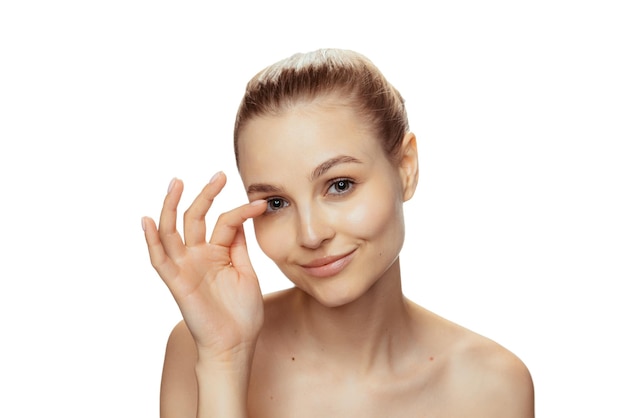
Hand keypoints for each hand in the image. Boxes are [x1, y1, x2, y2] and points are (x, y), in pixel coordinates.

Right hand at [142, 173, 266, 359]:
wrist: (236, 344)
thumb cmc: (242, 313)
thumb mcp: (245, 272)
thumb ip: (238, 246)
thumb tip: (240, 219)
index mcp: (217, 253)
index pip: (225, 222)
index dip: (241, 210)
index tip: (261, 202)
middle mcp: (199, 256)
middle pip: (196, 218)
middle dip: (205, 195)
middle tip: (218, 176)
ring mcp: (186, 267)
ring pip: (173, 231)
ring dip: (172, 207)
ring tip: (177, 183)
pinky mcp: (177, 282)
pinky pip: (159, 260)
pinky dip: (152, 241)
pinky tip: (148, 221)